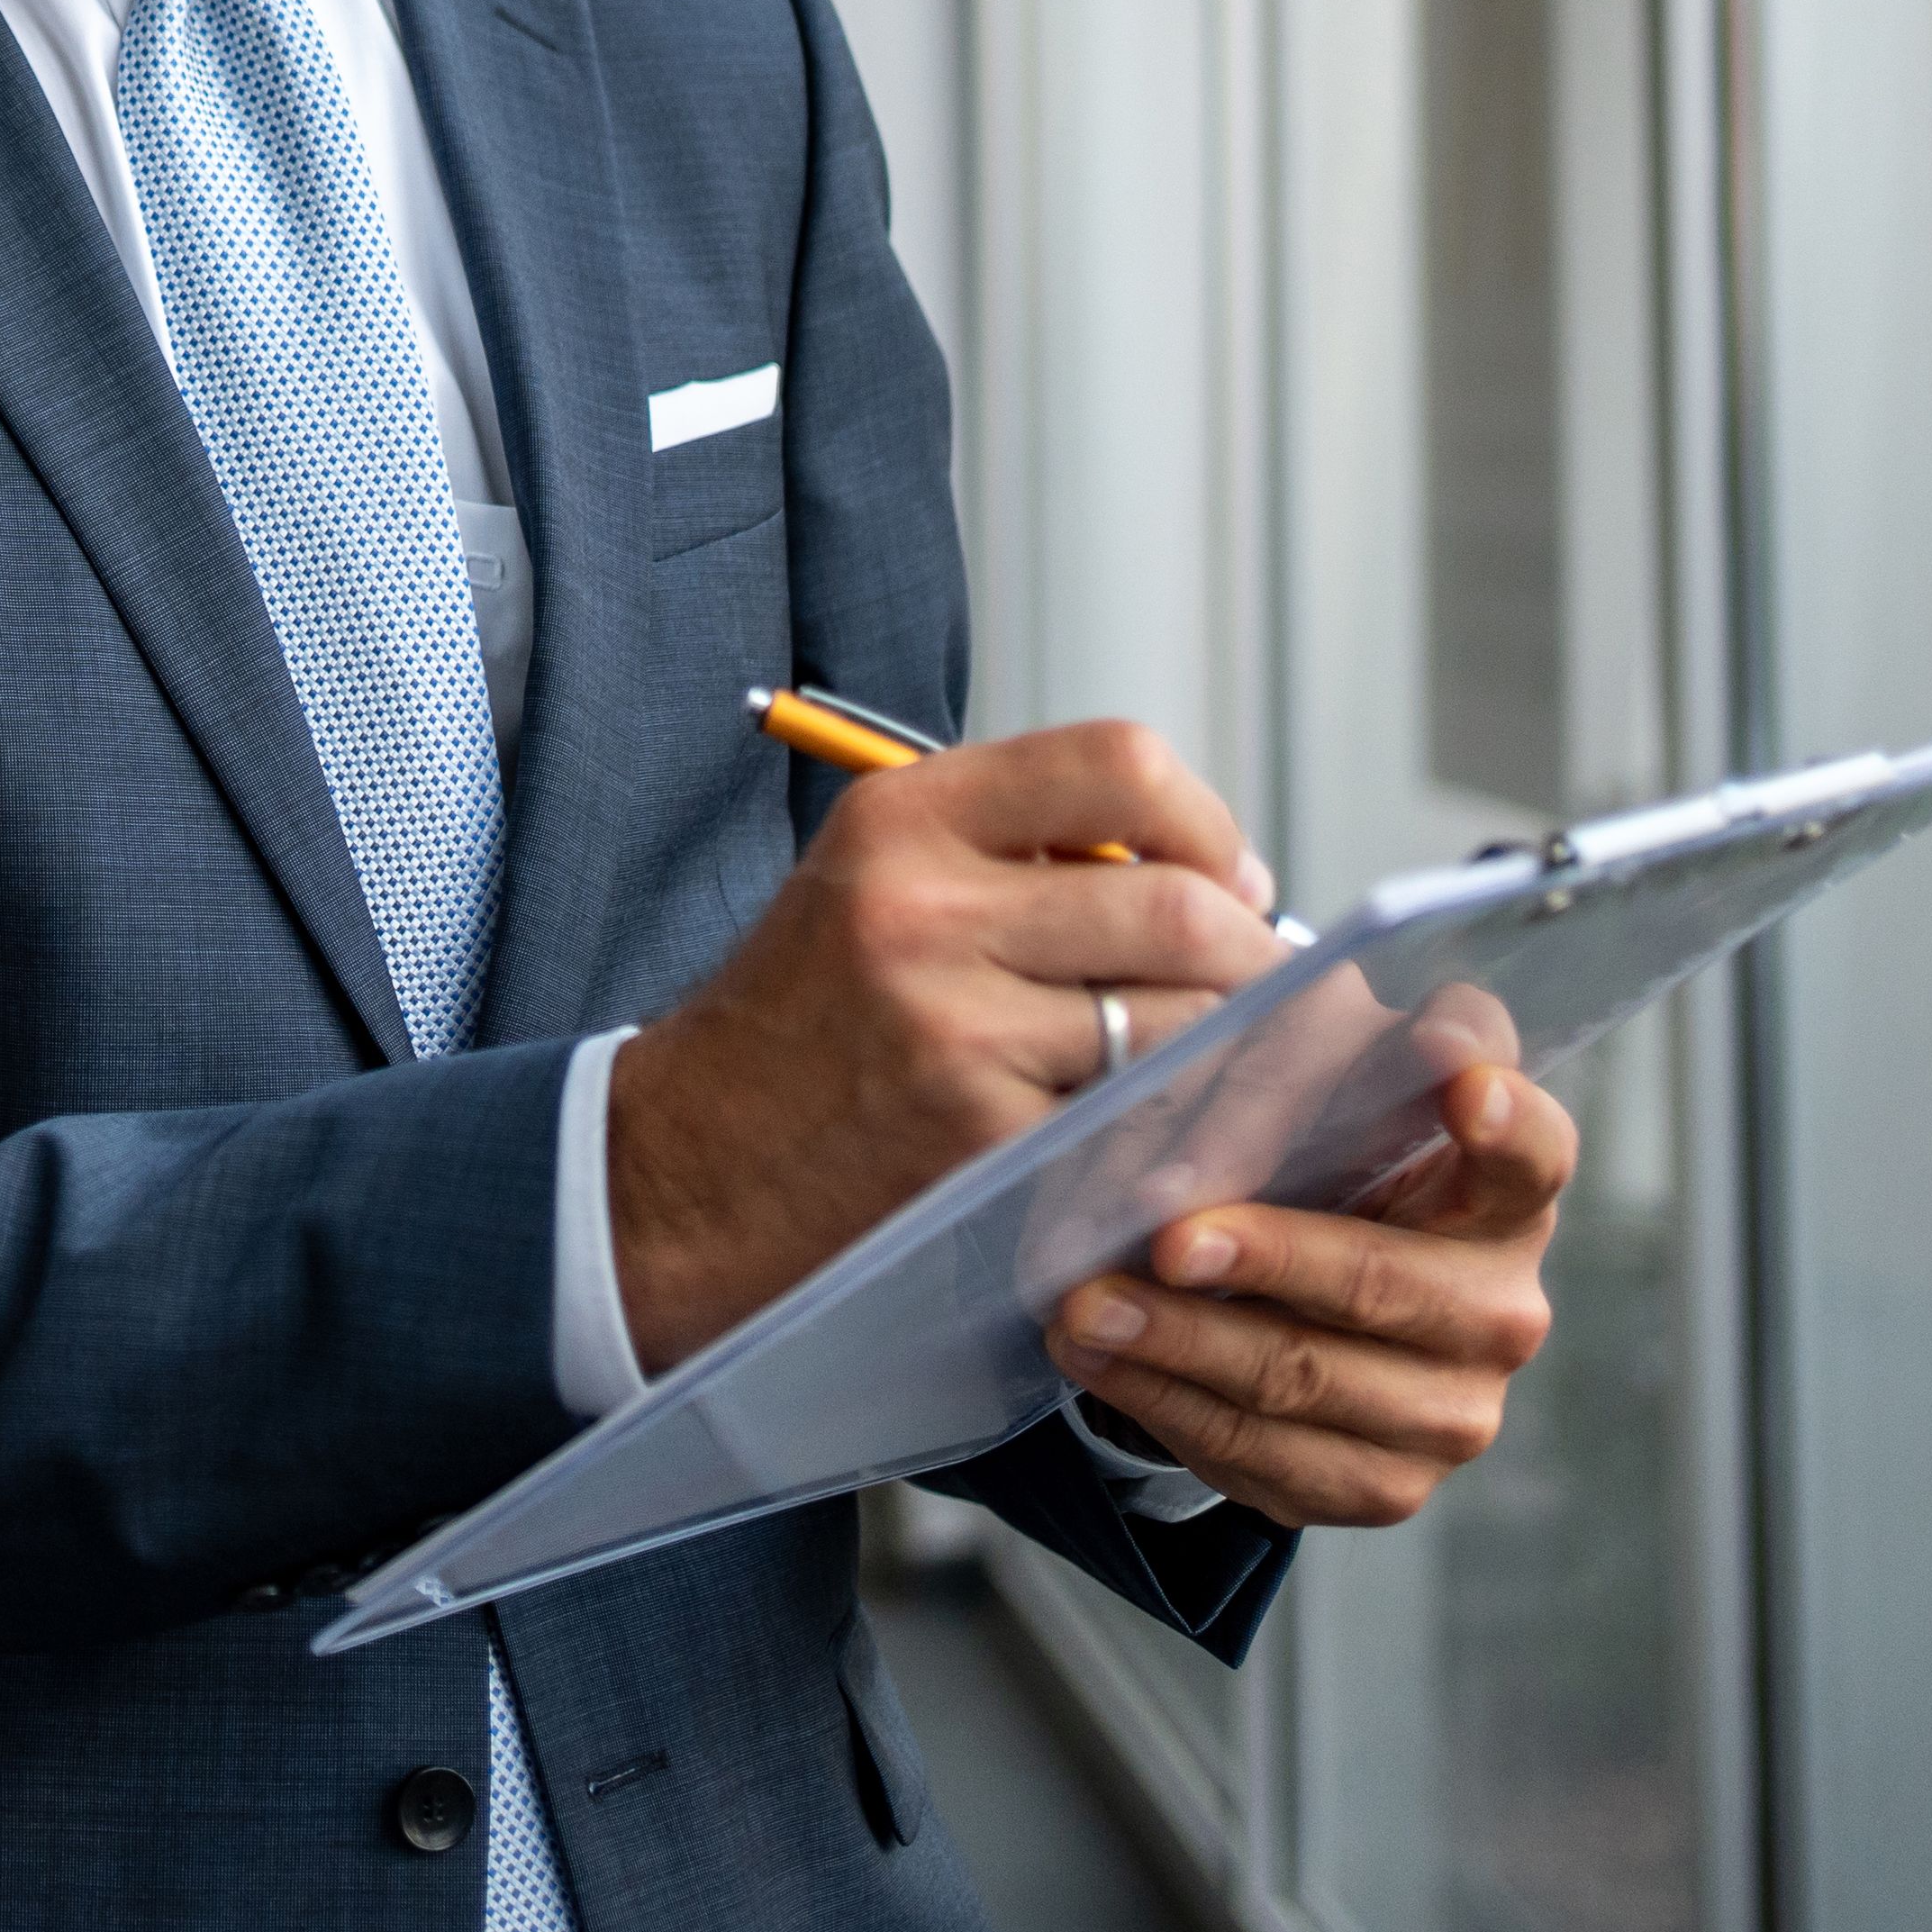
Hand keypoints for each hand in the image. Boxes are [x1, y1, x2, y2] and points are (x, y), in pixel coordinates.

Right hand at [602, 722, 1286, 1370]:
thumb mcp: (875, 884)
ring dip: (1221, 1045)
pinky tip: (1140, 1128)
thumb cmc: (803, 1024)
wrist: (682, 1168)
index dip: (1207, 821)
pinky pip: (1135, 1118)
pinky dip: (1165, 1125)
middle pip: (1180, 903)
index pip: (1121, 763)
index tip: (1223, 875)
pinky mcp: (978, 1140)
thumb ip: (1020, 854)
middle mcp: (922, 909)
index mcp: (902, 820)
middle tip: (1250, 983)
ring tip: (1197, 1057)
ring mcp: (952, 1030)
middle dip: (1248, 951)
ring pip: (1178, 1019)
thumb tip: (1219, 874)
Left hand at [1046, 1052, 1571, 1528]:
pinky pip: (1264, 1453)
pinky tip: (1100, 1360)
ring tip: (1087, 1304)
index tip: (1460, 1081)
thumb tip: (1280, 999)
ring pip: (1306, 1380)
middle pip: (1387, 1284)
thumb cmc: (1322, 1166)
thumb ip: (1334, 1052)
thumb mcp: (1335, 1101)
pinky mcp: (1381, 1481)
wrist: (1302, 1297)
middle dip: (1270, 1258)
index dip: (1503, 1121)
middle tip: (1167, 1235)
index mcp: (1508, 1195)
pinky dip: (1168, 1403)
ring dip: (1184, 1342)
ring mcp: (1449, 1410)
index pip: (1531, 1154)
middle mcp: (1500, 1309)